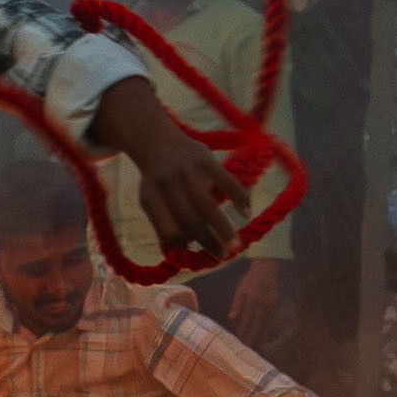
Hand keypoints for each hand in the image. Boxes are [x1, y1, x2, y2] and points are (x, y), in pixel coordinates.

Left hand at [87, 80, 247, 259]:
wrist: (157, 140)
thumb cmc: (157, 179)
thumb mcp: (150, 199)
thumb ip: (162, 223)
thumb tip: (176, 252)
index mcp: (150, 196)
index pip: (166, 226)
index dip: (180, 242)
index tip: (193, 254)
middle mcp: (166, 184)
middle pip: (188, 218)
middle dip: (206, 240)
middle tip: (221, 256)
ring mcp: (186, 171)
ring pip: (207, 204)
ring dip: (223, 227)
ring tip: (234, 244)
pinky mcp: (205, 159)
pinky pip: (226, 181)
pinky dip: (238, 197)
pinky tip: (246, 212)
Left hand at [228, 260, 281, 341]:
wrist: (266, 270)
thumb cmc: (250, 280)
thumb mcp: (240, 290)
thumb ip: (236, 304)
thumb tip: (231, 317)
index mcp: (251, 301)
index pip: (246, 320)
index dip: (243, 331)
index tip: (240, 341)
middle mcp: (263, 304)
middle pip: (257, 324)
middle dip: (252, 337)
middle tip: (248, 348)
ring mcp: (271, 305)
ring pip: (266, 323)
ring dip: (261, 335)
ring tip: (256, 345)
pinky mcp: (277, 304)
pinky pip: (272, 319)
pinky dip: (269, 328)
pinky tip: (265, 335)